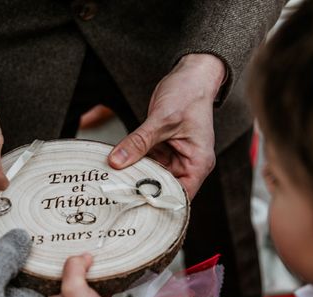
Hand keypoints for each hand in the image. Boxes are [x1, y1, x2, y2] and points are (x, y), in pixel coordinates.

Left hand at [48, 254, 127, 296]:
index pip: (53, 272)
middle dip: (79, 264)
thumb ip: (74, 267)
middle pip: (71, 274)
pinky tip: (107, 277)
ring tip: (97, 261)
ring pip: (87, 279)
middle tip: (85, 251)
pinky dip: (105, 281)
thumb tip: (83, 256)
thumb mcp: (72, 288)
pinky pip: (101, 286)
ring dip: (94, 272)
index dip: (60, 260)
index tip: (67, 247)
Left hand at [107, 54, 225, 198]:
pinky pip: (146, 162)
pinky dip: (133, 163)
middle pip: (163, 188)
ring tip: (114, 181)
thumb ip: (139, 142)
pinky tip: (118, 166)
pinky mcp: (162, 150)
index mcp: (198, 163)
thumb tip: (116, 161)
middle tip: (118, 193)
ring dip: (135, 176)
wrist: (190, 74)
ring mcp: (174, 158)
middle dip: (142, 190)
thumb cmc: (189, 94)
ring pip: (151, 176)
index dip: (160, 203)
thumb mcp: (162, 119)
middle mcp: (188, 164)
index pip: (181, 196)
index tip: (137, 206)